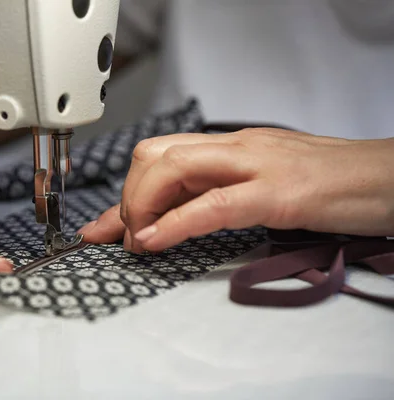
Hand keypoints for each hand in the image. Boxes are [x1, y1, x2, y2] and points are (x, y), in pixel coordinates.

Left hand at [79, 128, 393, 252]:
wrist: (388, 177)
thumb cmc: (332, 182)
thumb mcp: (263, 183)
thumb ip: (219, 194)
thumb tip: (176, 217)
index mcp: (232, 147)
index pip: (160, 156)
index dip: (125, 191)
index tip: (106, 226)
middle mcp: (236, 148)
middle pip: (154, 156)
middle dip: (127, 198)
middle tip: (125, 235)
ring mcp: (255, 166)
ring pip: (173, 169)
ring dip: (141, 207)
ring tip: (137, 240)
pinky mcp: (277, 193)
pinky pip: (212, 204)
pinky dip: (173, 224)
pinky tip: (153, 242)